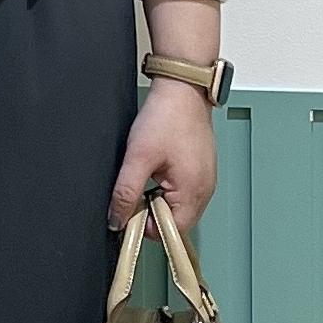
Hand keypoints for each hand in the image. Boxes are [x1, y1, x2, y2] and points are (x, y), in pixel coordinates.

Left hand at [107, 77, 216, 241]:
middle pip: (175, 223)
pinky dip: (167, 188)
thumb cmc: (167, 117)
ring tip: (150, 174)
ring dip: (159, 200)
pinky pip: (183, 193)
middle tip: (139, 186)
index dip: (145, 225)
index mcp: (193, 192)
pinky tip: (160, 169)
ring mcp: (206, 181)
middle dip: (152, 212)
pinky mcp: (201, 172)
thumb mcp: (138, 157)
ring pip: (178, 208)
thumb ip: (125, 193)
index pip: (170, 233)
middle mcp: (205, 191)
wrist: (182, 89)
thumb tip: (117, 220)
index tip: (131, 207)